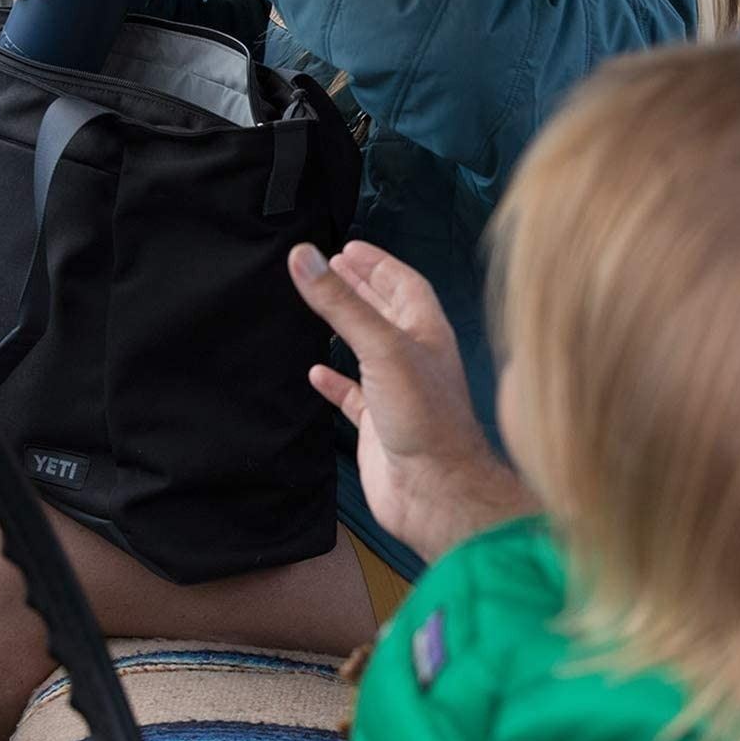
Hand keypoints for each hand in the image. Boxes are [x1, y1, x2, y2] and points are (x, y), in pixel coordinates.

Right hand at [288, 241, 533, 561]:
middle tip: (331, 268)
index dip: (377, 263)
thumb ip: (342, 304)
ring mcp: (397, 394)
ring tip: (319, 309)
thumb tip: (304, 257)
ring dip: (347, 331)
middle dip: (361, 288)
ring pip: (369, 353)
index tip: (348, 248)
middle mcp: (415, 360)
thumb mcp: (382, 348)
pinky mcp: (379, 427)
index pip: (404, 284)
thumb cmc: (425, 418)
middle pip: (387, 313)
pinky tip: (315, 374)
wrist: (435, 491)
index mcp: (427, 333)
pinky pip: (353, 398)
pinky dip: (335, 383)